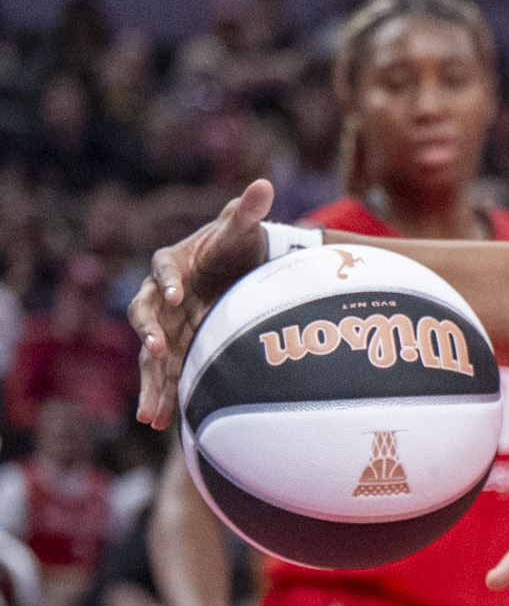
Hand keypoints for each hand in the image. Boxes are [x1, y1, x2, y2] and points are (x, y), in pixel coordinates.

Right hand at [130, 181, 275, 428]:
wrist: (239, 267)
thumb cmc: (238, 244)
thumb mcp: (243, 228)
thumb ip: (248, 210)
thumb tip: (263, 185)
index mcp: (175, 262)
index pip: (165, 268)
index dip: (170, 279)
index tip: (178, 294)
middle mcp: (162, 293)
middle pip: (147, 314)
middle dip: (149, 333)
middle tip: (155, 350)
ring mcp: (167, 322)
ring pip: (151, 352)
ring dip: (150, 380)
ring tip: (151, 412)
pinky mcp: (176, 345)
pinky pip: (163, 371)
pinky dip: (160, 393)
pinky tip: (159, 421)